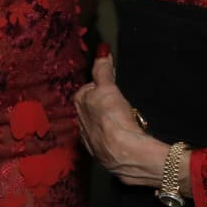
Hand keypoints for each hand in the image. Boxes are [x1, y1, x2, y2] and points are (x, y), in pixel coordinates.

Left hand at [74, 54, 176, 189]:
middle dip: (105, 105)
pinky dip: (115, 139)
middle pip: (93, 108)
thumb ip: (103, 69)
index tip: (114, 87)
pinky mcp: (103, 156)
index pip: (89, 89)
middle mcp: (80, 123)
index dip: (103, 87)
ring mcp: (90, 141)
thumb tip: (102, 50)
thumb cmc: (114, 118)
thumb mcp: (108, 88)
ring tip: (126, 121)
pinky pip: (107, 143)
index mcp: (79, 104)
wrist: (126, 153)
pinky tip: (127, 137)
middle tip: (122, 105)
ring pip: (99, 126)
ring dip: (109, 123)